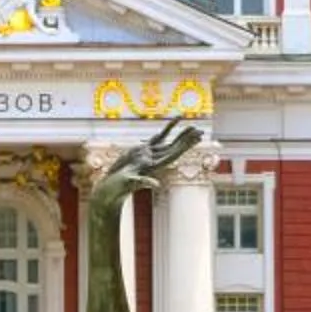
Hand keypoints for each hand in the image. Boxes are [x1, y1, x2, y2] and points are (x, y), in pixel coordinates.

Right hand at [91, 122, 205, 205]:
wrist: (110, 188)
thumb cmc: (119, 188)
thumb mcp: (130, 183)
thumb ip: (144, 182)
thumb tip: (157, 184)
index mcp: (156, 166)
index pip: (175, 153)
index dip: (186, 145)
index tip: (196, 138)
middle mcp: (156, 160)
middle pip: (175, 147)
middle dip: (187, 139)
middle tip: (200, 130)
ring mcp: (150, 155)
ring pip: (169, 142)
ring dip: (181, 135)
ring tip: (193, 126)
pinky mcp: (142, 151)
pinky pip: (157, 138)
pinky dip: (166, 130)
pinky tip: (173, 123)